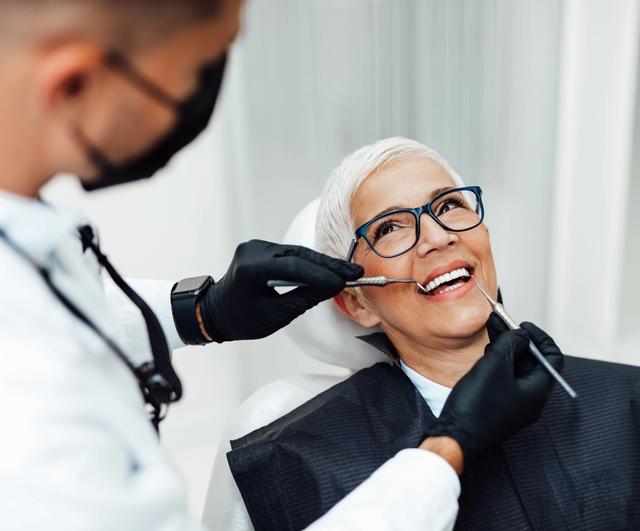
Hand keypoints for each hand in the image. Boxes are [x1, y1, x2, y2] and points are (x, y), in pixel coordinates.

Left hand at [199, 240, 362, 342]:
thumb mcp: (275, 316)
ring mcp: (256, 247)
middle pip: (298, 255)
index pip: (293, 266)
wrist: (215, 313)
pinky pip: (290, 254)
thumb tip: (333, 287)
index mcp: (250, 268)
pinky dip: (309, 263)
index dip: (322, 274)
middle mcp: (252, 251)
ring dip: (322, 264)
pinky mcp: (261, 248)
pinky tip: (328, 269)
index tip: (344, 282)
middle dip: (328, 266)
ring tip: (346, 272)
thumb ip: (305, 298)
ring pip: (297, 252)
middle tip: (354, 273)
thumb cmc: (240, 319)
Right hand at [426, 314, 563, 469]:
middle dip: (518, 339)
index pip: (552, 358)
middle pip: (533, 362)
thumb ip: (511, 344)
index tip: (523, 325)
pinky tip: (486, 352)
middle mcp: (531, 399)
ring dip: (507, 349)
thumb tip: (521, 335)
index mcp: (538, 390)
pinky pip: (506, 378)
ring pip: (517, 369)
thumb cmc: (477, 404)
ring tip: (492, 331)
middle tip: (502, 322)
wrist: (456, 435)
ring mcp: (515, 404)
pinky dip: (499, 362)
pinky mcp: (500, 406)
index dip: (540, 337)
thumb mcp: (495, 364)